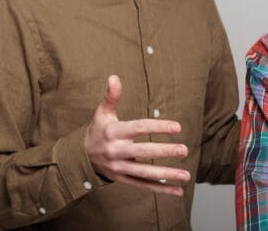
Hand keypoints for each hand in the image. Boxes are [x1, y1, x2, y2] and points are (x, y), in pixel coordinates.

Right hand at [84, 75, 190, 194]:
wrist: (80, 157)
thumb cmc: (98, 130)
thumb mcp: (102, 113)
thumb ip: (111, 96)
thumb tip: (114, 77)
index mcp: (114, 132)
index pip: (139, 128)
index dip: (158, 127)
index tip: (178, 127)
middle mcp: (116, 151)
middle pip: (143, 152)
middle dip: (164, 151)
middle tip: (184, 149)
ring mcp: (120, 168)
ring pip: (145, 173)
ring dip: (167, 175)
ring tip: (186, 175)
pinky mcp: (123, 179)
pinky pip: (144, 186)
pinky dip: (161, 189)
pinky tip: (178, 191)